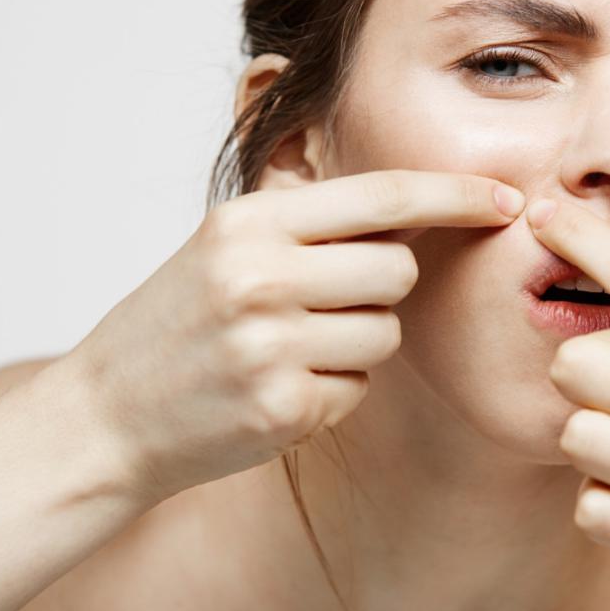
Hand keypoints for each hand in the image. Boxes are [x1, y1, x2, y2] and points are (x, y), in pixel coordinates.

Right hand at [62, 171, 525, 503]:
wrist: (104, 417)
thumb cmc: (178, 324)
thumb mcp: (225, 246)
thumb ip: (310, 223)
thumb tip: (414, 209)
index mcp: (249, 223)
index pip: (383, 196)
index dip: (455, 194)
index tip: (505, 199)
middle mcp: (260, 277)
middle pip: (398, 273)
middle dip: (382, 290)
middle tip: (322, 305)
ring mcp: (271, 346)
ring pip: (385, 334)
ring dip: (355, 344)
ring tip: (287, 350)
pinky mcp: (283, 408)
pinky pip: (359, 389)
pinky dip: (334, 392)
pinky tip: (277, 391)